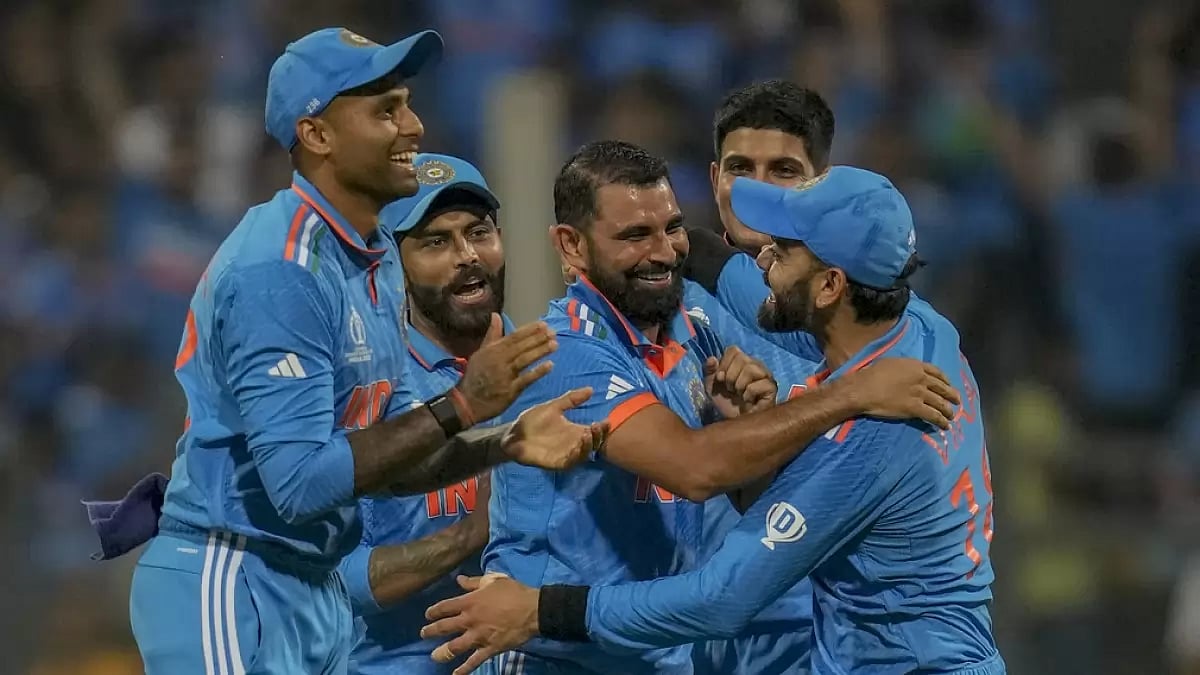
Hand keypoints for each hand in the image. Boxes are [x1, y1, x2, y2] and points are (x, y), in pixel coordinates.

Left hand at [423, 574, 538, 674]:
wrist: (533, 610)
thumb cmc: (513, 592)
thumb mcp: (494, 580)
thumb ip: (474, 582)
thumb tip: (459, 579)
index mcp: (470, 602)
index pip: (444, 607)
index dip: (433, 611)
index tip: (428, 615)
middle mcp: (470, 620)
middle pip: (444, 627)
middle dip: (431, 631)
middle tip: (423, 634)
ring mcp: (478, 636)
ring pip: (454, 647)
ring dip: (441, 652)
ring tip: (434, 656)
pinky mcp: (489, 649)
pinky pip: (474, 661)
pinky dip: (464, 669)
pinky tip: (456, 674)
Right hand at [457, 315, 556, 420]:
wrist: (467, 402)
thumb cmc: (475, 376)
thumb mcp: (480, 353)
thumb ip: (492, 335)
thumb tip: (496, 315)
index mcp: (493, 350)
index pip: (514, 336)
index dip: (530, 330)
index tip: (543, 324)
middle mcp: (499, 360)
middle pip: (522, 347)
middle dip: (538, 338)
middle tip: (553, 332)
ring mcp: (505, 375)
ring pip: (525, 360)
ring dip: (540, 351)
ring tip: (554, 345)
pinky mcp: (510, 391)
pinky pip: (526, 379)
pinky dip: (538, 372)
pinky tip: (550, 365)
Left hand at [502, 388, 608, 469]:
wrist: (513, 434)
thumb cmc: (532, 421)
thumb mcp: (553, 407)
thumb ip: (571, 399)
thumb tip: (591, 389)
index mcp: (574, 431)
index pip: (594, 431)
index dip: (602, 428)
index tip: (606, 420)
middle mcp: (573, 444)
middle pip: (593, 444)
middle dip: (599, 437)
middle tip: (597, 426)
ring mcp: (566, 454)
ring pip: (584, 454)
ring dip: (588, 445)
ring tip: (587, 434)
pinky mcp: (557, 463)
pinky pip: (571, 462)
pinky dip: (576, 455)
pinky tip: (577, 446)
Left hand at [703, 346, 776, 417]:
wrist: (736, 424)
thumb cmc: (727, 404)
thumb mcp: (712, 387)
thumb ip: (709, 371)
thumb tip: (712, 359)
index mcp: (742, 361)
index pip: (733, 350)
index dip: (724, 364)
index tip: (720, 379)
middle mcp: (756, 365)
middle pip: (742, 358)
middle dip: (730, 376)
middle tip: (731, 389)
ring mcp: (766, 376)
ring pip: (751, 369)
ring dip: (739, 385)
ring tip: (739, 394)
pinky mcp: (772, 388)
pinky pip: (758, 384)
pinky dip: (748, 394)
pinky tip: (748, 401)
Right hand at [838, 358, 960, 427]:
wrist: (863, 389)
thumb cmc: (871, 374)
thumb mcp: (890, 363)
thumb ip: (903, 368)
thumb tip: (905, 371)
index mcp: (915, 366)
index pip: (936, 372)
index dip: (945, 380)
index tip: (949, 384)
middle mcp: (921, 379)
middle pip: (942, 388)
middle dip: (951, 395)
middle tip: (957, 401)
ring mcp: (919, 394)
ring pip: (940, 403)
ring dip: (948, 411)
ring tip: (951, 416)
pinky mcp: (915, 408)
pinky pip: (933, 416)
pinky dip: (941, 421)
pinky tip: (945, 426)